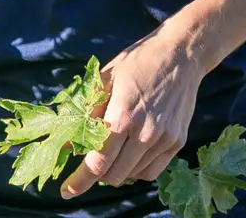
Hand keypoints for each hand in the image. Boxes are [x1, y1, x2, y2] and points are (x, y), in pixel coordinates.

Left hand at [60, 32, 202, 198]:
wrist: (181, 54)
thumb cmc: (138, 63)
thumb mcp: (105, 80)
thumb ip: (85, 114)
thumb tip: (64, 143)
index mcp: (123, 116)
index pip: (98, 163)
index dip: (79, 181)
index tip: (67, 191)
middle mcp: (146, 133)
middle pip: (113, 175)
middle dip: (96, 174)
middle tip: (91, 160)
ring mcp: (164, 139)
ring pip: (131, 175)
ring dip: (117, 170)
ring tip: (114, 150)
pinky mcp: (177, 142)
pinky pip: (151, 171)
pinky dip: (136, 169)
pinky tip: (131, 153)